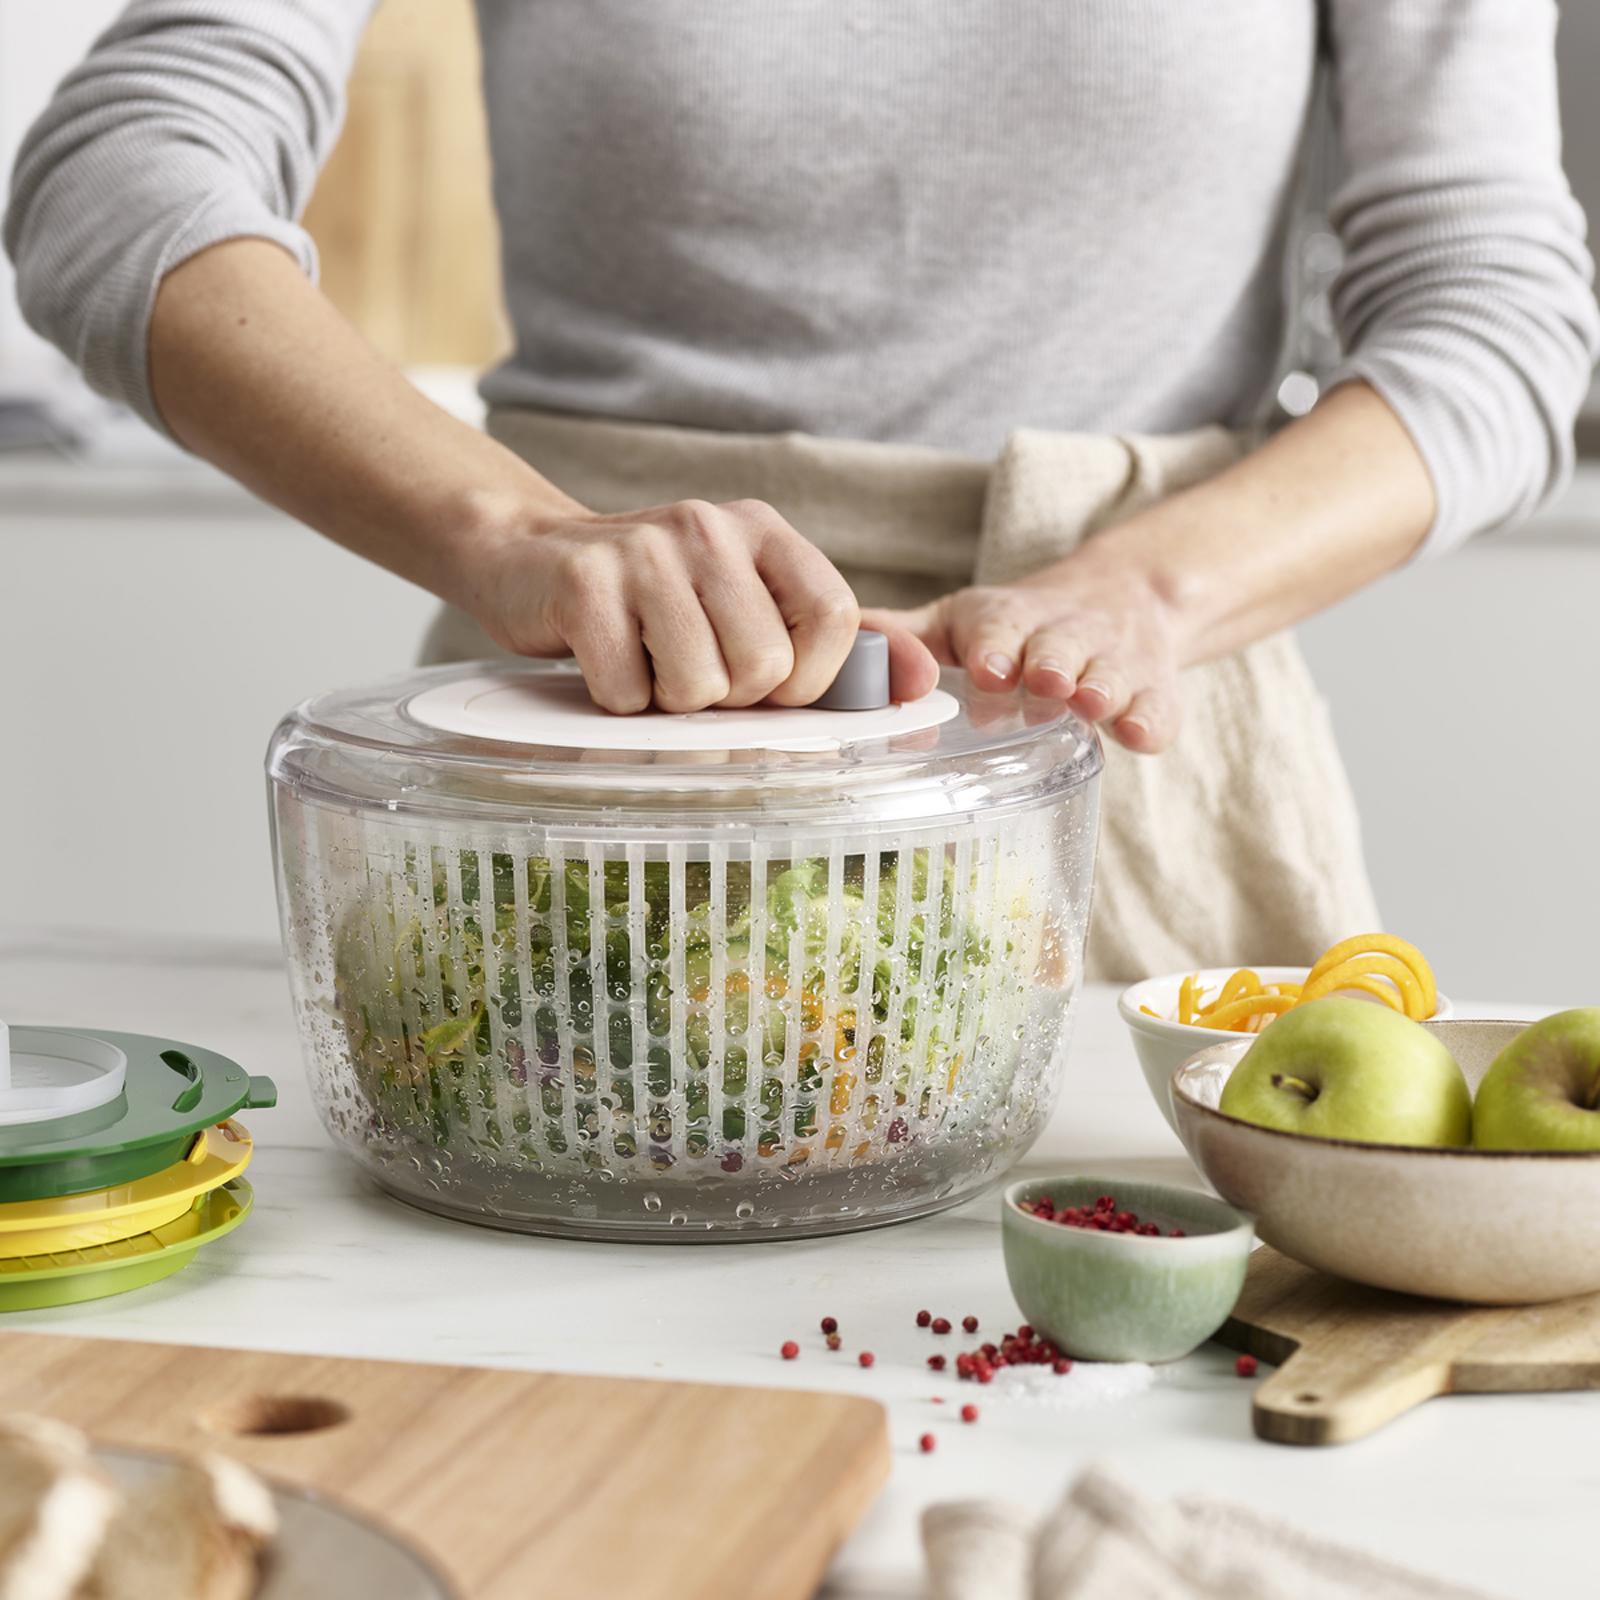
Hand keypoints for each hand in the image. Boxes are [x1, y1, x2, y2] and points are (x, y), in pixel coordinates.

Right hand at [469, 497, 939, 713]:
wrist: (527, 556)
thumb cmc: (651, 601)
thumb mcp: (744, 603)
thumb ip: (833, 644)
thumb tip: (925, 681)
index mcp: (762, 530)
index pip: (832, 615)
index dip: (811, 677)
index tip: (773, 688)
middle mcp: (709, 527)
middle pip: (762, 668)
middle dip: (727, 697)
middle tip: (688, 668)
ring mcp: (643, 551)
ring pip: (696, 687)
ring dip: (668, 704)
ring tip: (645, 663)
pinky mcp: (583, 584)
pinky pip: (627, 692)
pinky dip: (617, 700)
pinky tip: (604, 660)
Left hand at [862, 549, 1183, 752]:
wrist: (1124, 598)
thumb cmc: (1017, 627)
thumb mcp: (962, 623)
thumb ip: (903, 640)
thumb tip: (833, 651)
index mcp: (1007, 622)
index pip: (1000, 628)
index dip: (997, 647)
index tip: (990, 668)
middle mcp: (1062, 638)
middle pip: (1059, 648)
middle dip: (1052, 664)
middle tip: (1046, 682)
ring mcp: (1111, 665)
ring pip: (1111, 675)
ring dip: (1102, 688)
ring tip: (1091, 702)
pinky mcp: (1152, 693)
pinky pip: (1157, 710)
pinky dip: (1150, 722)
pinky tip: (1137, 734)